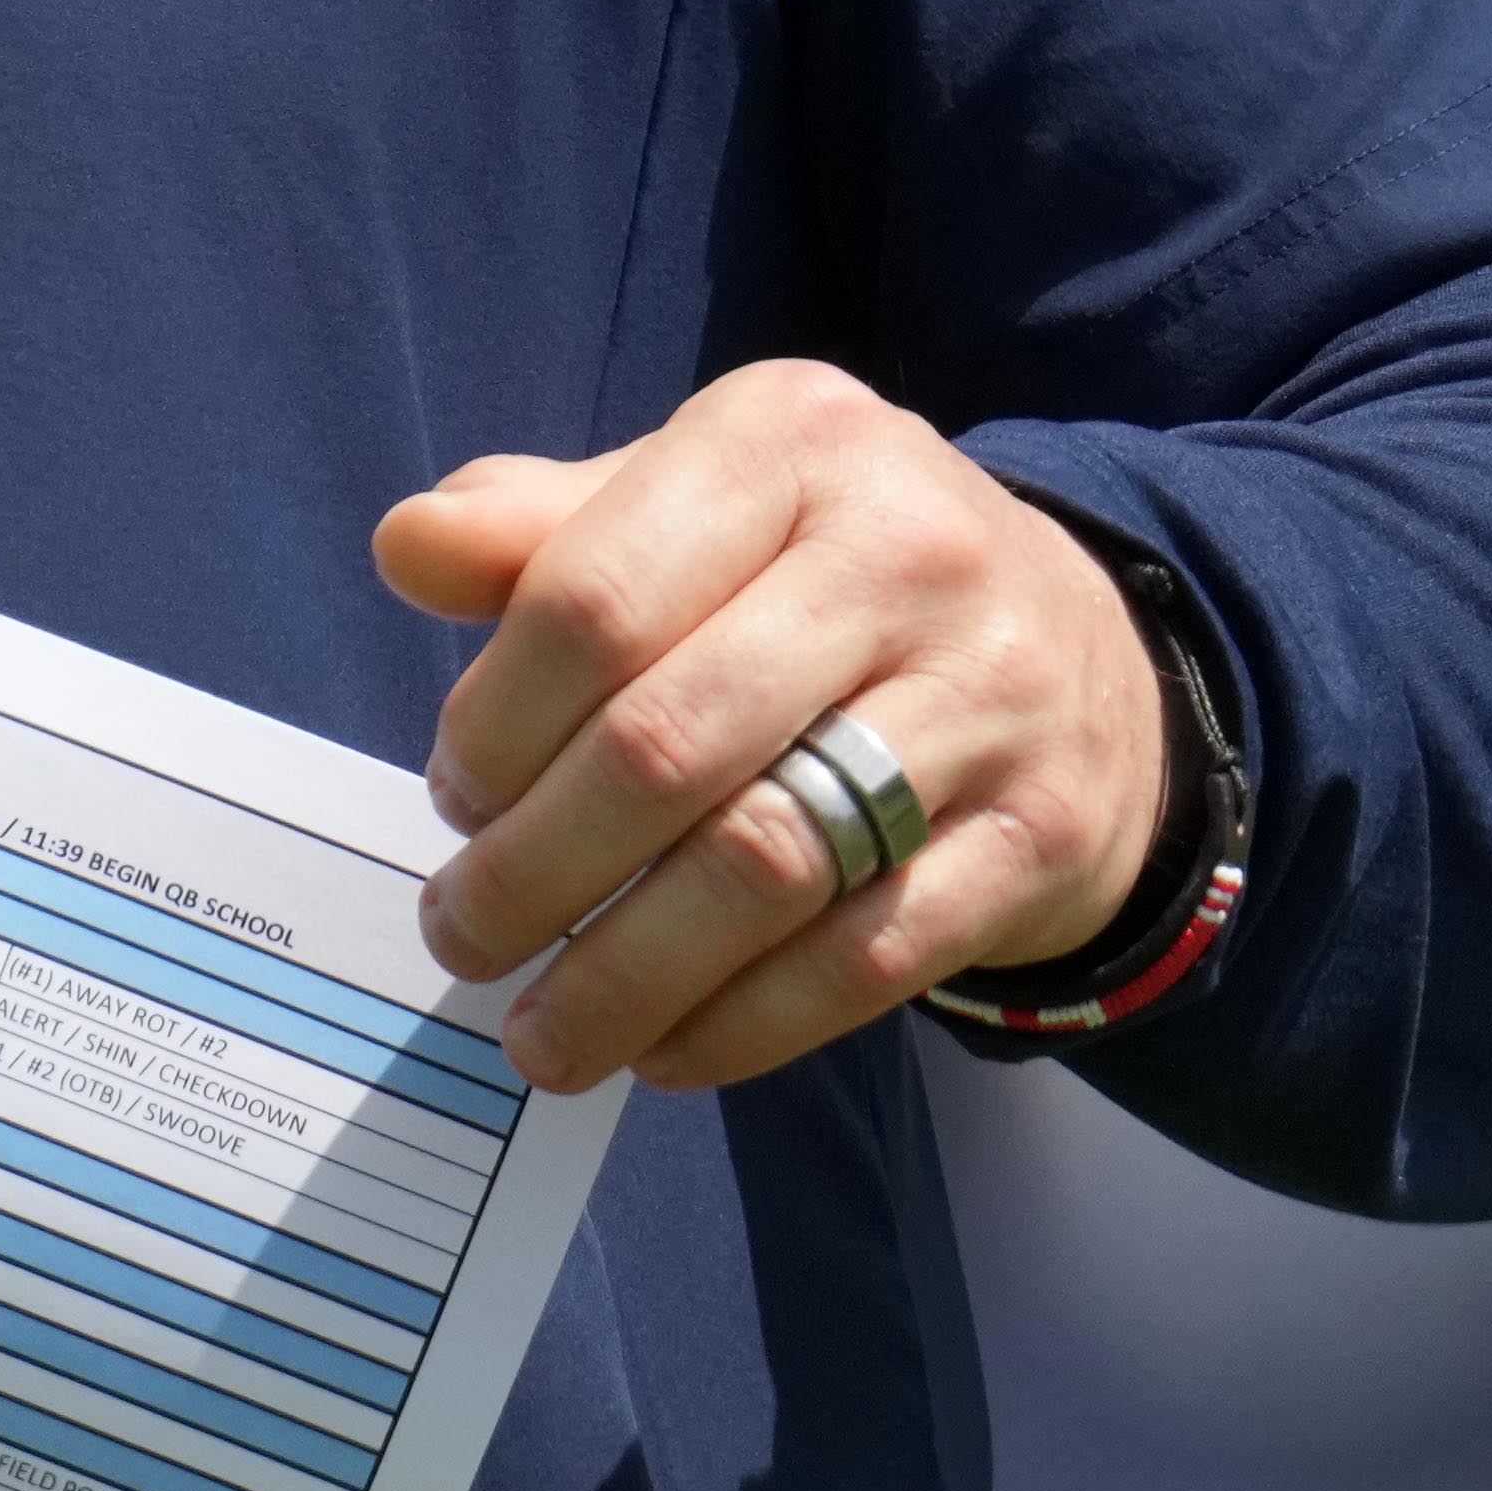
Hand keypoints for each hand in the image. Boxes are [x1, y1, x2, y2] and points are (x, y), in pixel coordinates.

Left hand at [373, 364, 1161, 1091]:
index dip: (498, 720)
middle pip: (668, 743)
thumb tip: (407, 547)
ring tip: (539, 1033)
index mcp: (792, 442)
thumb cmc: (827, 576)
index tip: (455, 795)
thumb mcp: (700, 506)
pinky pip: (865, 957)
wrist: (1084, 648)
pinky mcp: (1039, 834)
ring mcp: (990, 696)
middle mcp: (905, 551)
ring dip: (624, 972)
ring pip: (764, 862)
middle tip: (462, 935)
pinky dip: (744, 1023)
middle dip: (535, 866)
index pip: (596, 595)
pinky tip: (664, 1049)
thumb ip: (546, 531)